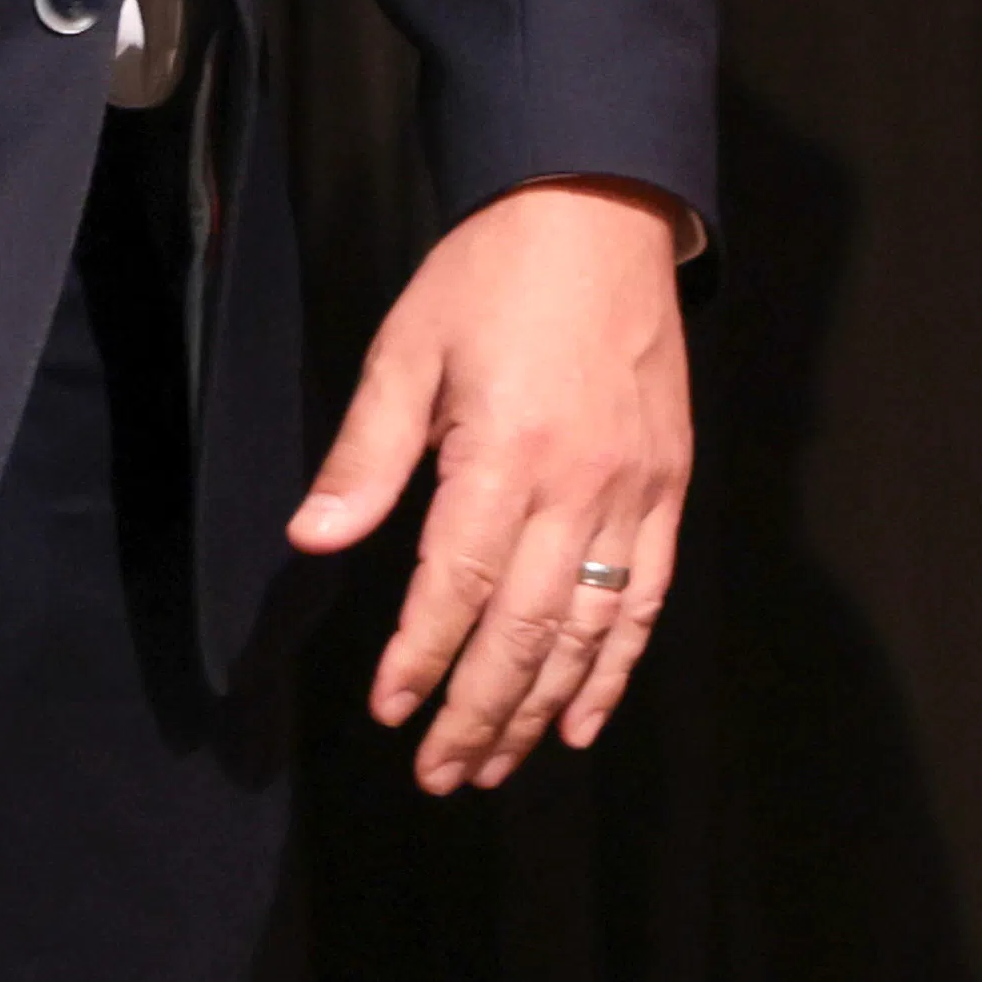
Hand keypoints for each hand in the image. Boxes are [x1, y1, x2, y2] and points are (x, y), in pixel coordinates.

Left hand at [284, 178, 693, 790]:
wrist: (600, 208)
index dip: (423, 658)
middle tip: (440, 773)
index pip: (457, 585)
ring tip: (497, 764)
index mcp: (505, 450)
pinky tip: (584, 717)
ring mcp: (634, 488)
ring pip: (590, 628)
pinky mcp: (669, 484)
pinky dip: (618, 665)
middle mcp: (578, 483)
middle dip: (478, 711)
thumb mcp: (409, 347)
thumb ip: (366, 454)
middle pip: (526, 628)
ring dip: (540, 707)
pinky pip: (647, 595)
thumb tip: (312, 541)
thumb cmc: (491, 274)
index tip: (391, 711)